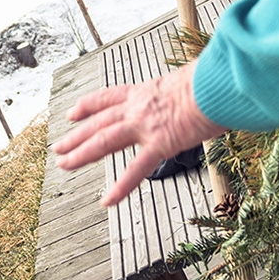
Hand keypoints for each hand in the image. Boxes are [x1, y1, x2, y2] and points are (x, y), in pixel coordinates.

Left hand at [54, 63, 225, 208]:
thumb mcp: (191, 79)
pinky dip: (121, 187)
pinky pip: (136, 169)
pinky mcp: (161, 143)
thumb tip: (198, 89)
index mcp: (146, 90)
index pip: (109, 98)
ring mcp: (146, 125)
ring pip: (104, 141)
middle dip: (75, 136)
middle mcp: (139, 107)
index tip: (73, 113)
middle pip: (99, 122)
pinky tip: (106, 201)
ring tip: (63, 165)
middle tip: (57, 148)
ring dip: (80, 154)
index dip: (87, 106)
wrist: (220, 81)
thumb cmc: (215, 78)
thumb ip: (185, 89)